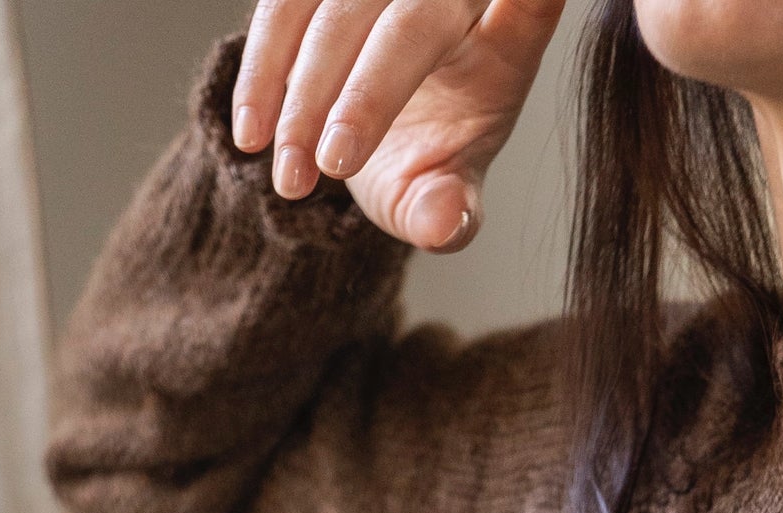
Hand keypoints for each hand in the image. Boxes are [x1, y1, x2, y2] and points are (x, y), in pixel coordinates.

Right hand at [231, 0, 565, 247]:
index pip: (530, 7)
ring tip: (289, 177)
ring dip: (302, 93)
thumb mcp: (439, 193)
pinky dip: (263, 72)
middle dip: (363, 95)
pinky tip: (252, 134)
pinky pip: (283, 6)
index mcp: (507, 35)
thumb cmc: (420, 163)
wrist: (355, 137)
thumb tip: (443, 221)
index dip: (522, 8)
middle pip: (413, 18)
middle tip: (326, 168)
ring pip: (337, 9)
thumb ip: (448, 213)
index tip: (494, 33)